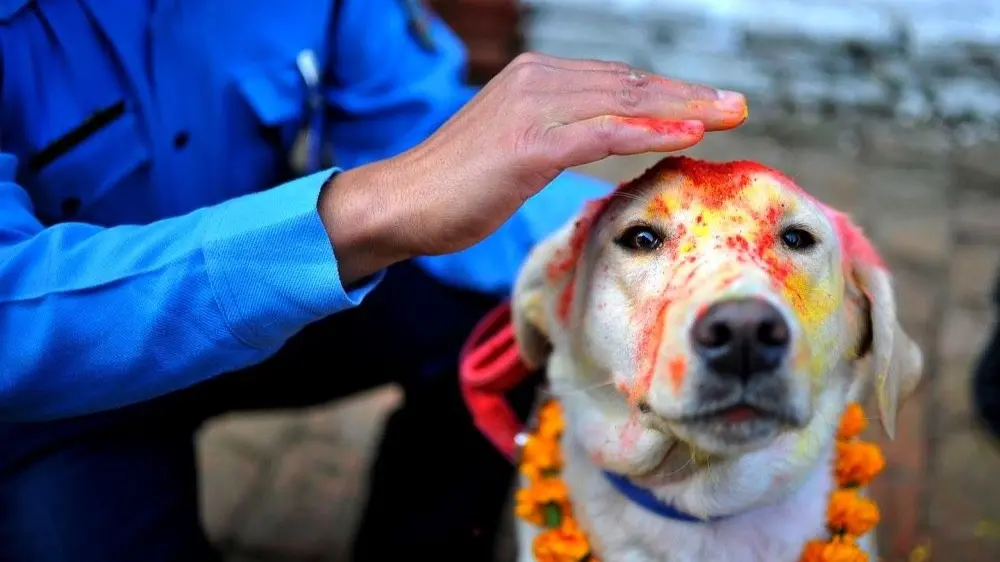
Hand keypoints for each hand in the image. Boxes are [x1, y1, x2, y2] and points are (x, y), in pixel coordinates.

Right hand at [321, 53, 747, 283]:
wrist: (401, 202)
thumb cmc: (454, 187)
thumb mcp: (513, 148)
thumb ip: (554, 134)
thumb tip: (593, 143)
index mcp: (535, 77)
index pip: (616, 82)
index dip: (666, 94)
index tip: (708, 106)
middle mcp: (537, 80)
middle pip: (630, 84)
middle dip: (688, 95)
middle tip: (738, 105)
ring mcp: (533, 108)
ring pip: (625, 102)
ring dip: (683, 107)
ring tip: (730, 114)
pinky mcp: (529, 143)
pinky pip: (603, 133)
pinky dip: (648, 130)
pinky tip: (687, 132)